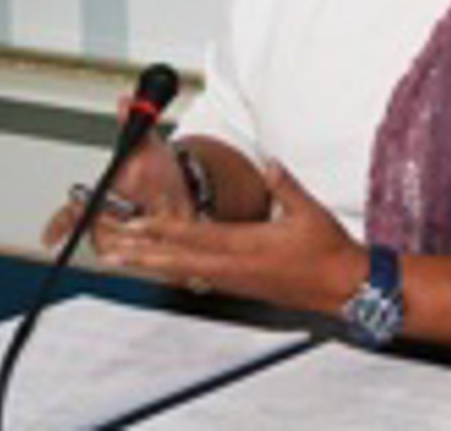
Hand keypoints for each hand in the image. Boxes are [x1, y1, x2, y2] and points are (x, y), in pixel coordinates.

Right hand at [40, 99, 194, 251]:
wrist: (182, 187)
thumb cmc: (155, 167)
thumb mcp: (147, 143)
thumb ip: (134, 121)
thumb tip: (127, 100)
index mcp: (99, 198)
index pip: (69, 214)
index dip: (57, 226)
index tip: (49, 238)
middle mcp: (105, 223)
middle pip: (100, 235)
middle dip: (122, 224)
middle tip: (146, 207)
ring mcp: (123, 241)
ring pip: (121, 249)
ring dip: (144, 233)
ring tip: (164, 211)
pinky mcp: (142, 256)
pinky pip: (144, 261)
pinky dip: (156, 248)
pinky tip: (169, 228)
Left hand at [95, 160, 363, 314]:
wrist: (340, 287)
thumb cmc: (327, 251)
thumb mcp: (310, 211)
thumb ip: (285, 185)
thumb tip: (268, 162)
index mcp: (247, 247)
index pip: (196, 237)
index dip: (163, 231)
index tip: (136, 225)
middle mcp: (234, 267)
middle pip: (178, 260)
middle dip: (142, 253)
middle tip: (109, 248)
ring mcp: (234, 279)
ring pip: (182, 271)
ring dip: (150, 263)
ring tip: (120, 258)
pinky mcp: (238, 285)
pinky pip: (196, 276)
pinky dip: (171, 270)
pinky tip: (158, 267)